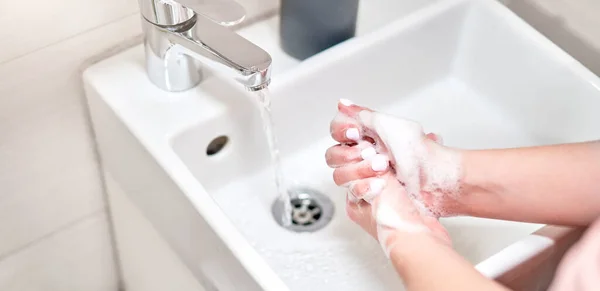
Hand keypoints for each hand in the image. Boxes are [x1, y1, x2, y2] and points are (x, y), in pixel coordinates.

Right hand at [326, 99, 459, 251]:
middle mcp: (363, 156)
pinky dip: (365, 188)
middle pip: (333, 155)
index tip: (356, 133)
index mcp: (367, 136)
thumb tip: (341, 103)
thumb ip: (363, 114)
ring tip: (383, 169)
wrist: (438, 181)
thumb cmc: (422, 153)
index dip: (341, 131)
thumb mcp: (393, 126)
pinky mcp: (367, 198)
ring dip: (359, 171)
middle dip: (352, 155)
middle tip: (375, 155)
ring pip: (339, 176)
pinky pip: (351, 195)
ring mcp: (364, 178)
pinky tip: (380, 186)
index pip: (337, 131)